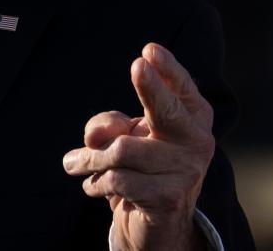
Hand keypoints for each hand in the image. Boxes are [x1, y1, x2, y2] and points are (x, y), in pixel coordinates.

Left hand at [62, 43, 214, 250]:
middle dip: (151, 88)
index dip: (167, 69)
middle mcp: (197, 140)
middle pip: (167, 109)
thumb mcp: (125, 134)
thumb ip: (109, 124)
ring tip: (74, 162)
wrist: (157, 222)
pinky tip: (92, 185)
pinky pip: (117, 180)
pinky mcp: (169, 198)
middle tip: (138, 66)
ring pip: (122, 150)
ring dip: (89, 158)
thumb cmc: (141, 164)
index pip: (181, 88)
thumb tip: (101, 134)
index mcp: (193, 116)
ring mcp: (187, 171)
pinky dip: (95, 183)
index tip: (149, 51)